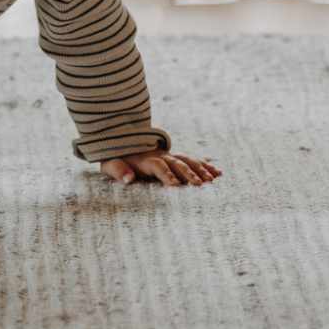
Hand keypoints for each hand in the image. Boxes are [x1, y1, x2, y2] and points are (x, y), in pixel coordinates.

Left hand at [100, 149, 220, 187]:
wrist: (123, 142)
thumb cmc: (117, 158)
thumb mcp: (110, 163)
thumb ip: (118, 170)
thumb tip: (129, 179)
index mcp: (146, 160)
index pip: (158, 166)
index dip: (166, 175)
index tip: (175, 186)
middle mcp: (162, 156)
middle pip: (177, 163)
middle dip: (188, 174)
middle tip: (199, 186)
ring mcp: (171, 156)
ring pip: (188, 161)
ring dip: (201, 170)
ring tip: (212, 181)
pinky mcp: (177, 158)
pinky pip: (194, 160)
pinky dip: (206, 166)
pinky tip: (218, 173)